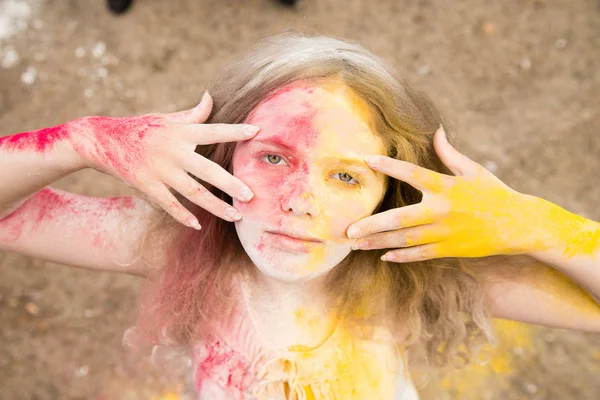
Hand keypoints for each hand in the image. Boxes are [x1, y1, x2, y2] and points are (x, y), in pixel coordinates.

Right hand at [71, 91, 258, 228]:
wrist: (101, 139)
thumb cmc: (141, 128)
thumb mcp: (167, 119)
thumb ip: (193, 114)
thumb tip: (210, 96)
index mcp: (181, 132)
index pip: (213, 130)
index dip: (234, 131)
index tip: (256, 131)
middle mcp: (173, 151)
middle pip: (207, 170)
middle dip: (230, 184)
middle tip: (250, 196)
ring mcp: (159, 170)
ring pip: (193, 192)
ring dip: (215, 206)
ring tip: (235, 216)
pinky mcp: (146, 185)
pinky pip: (169, 204)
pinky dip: (183, 216)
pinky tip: (198, 225)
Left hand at [347, 126, 548, 261]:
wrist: (519, 225)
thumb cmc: (494, 193)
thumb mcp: (473, 170)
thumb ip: (449, 153)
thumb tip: (437, 131)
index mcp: (446, 187)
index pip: (412, 173)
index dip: (388, 166)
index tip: (366, 160)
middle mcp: (442, 211)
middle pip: (400, 219)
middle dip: (371, 225)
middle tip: (348, 229)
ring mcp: (444, 233)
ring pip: (405, 240)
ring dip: (378, 242)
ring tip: (356, 244)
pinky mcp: (449, 249)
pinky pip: (420, 255)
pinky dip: (401, 256)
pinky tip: (383, 256)